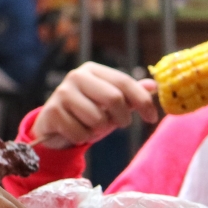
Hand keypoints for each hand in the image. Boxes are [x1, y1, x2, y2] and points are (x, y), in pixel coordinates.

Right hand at [28, 62, 159, 148]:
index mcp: (93, 69)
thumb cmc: (87, 113)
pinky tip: (75, 132)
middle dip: (122, 118)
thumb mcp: (110, 104)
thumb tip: (154, 85)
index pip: (124, 82)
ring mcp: (62, 93)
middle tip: (120, 124)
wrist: (53, 126)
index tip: (152, 118)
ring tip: (91, 126)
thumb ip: (130, 94)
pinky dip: (83, 138)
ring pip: (97, 119)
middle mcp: (76, 76)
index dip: (143, 101)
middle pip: (114, 98)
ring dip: (99, 129)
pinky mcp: (52, 112)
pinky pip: (81, 133)